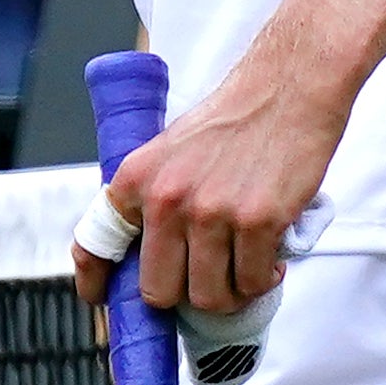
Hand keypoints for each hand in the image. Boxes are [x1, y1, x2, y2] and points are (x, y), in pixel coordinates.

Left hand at [76, 43, 344, 316]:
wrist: (289, 86)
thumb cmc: (236, 118)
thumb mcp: (171, 151)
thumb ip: (155, 197)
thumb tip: (151, 253)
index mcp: (136, 179)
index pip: (96, 245)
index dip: (99, 282)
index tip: (105, 299)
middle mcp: (166, 199)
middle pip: (159, 291)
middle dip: (185, 295)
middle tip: (208, 279)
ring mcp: (211, 213)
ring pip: (209, 297)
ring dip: (230, 293)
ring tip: (244, 268)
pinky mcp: (257, 221)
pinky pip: (252, 283)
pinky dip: (263, 280)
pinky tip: (270, 258)